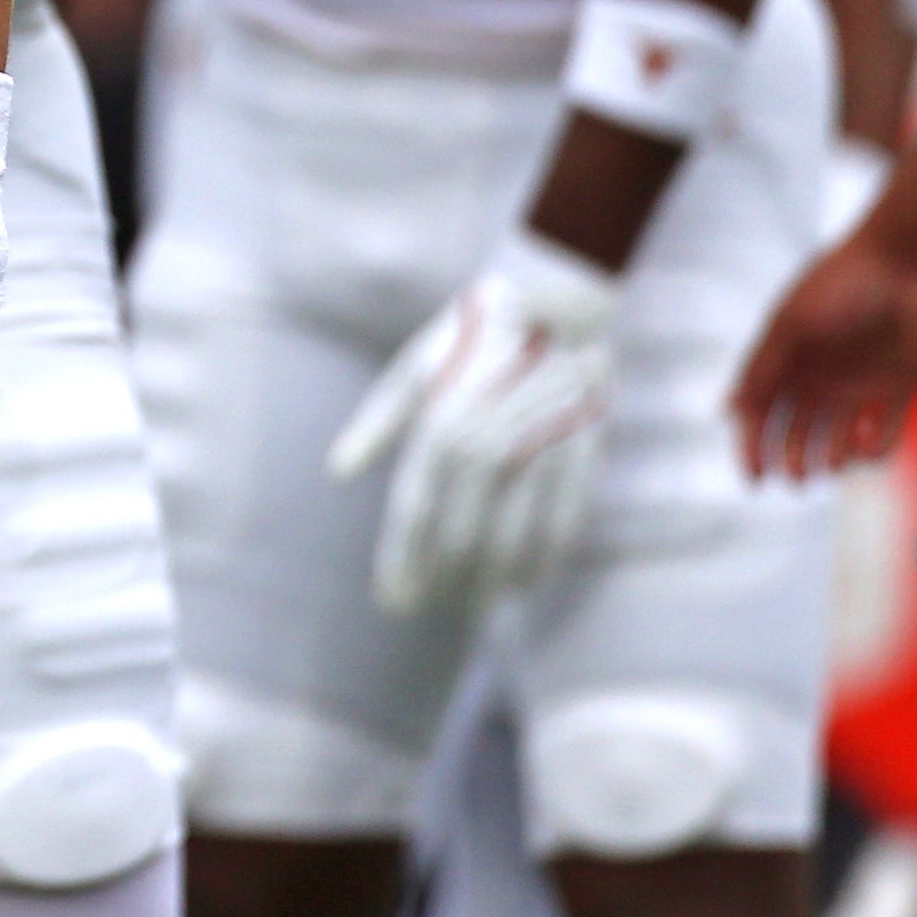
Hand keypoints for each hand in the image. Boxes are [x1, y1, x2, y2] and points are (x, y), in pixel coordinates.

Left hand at [329, 234, 616, 610]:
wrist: (550, 306)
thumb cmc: (468, 339)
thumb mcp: (410, 371)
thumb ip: (375, 426)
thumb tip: (338, 473)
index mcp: (439, 429)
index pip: (415, 518)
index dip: (402, 566)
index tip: (393, 602)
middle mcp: (487, 450)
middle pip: (461, 542)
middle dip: (441, 584)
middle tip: (429, 610)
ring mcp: (537, 457)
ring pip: (511, 544)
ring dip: (490, 584)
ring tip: (473, 607)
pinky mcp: (578, 460)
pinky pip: (559, 528)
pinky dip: (541, 563)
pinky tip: (525, 583)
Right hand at [728, 227, 916, 478]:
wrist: (911, 260)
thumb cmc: (842, 284)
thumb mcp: (791, 324)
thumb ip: (762, 368)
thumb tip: (729, 411)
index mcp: (788, 357)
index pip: (762, 411)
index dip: (753, 444)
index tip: (754, 476)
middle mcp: (822, 374)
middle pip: (799, 430)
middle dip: (792, 457)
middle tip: (794, 479)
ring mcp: (863, 383)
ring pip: (840, 437)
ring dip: (831, 457)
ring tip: (828, 466)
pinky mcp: (903, 387)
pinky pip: (887, 430)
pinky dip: (875, 446)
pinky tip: (863, 447)